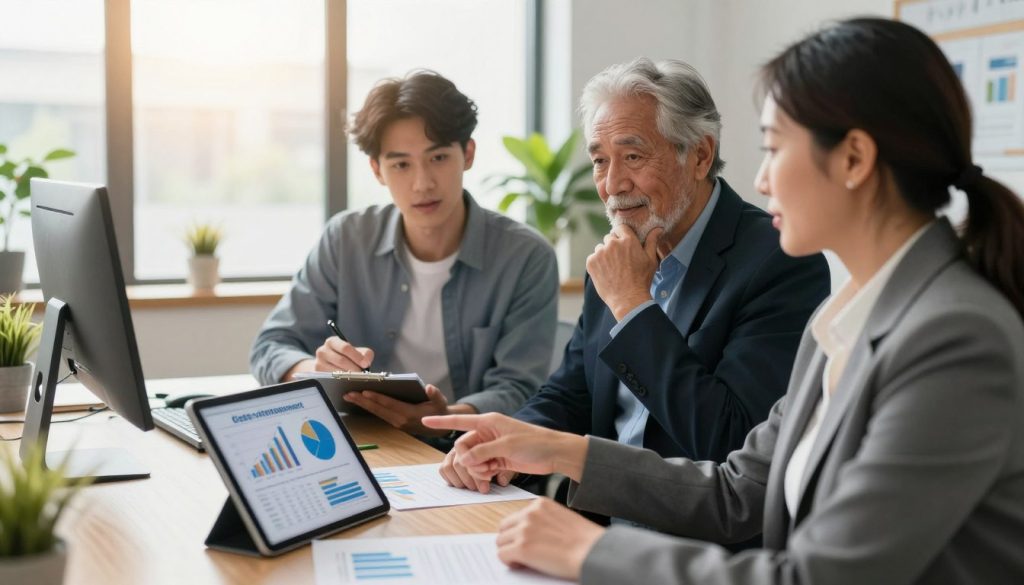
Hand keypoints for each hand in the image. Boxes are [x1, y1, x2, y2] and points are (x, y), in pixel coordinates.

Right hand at [283, 338, 374, 380]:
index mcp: (332, 342)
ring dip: (348, 376)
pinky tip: (349, 383)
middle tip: (363, 375)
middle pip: (341, 360)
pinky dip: (341, 382)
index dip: (357, 356)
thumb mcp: (356, 352)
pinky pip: (330, 379)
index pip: (345, 348)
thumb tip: (367, 361)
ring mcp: (318, 363)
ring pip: (335, 371)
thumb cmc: (347, 357)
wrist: (329, 365)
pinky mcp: (317, 375)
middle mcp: (322, 351)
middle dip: (354, 368)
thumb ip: (365, 354)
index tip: (366, 364)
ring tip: (358, 379)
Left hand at [343, 384, 470, 436]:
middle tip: (348, 393)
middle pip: (378, 409)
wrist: (440, 426)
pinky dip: (369, 407)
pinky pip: (379, 414)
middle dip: (362, 401)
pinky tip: (360, 401)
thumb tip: (429, 387)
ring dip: (362, 405)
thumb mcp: (440, 402)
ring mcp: (396, 423)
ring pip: (376, 413)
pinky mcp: (394, 423)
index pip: (390, 404)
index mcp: (409, 414)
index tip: (364, 391)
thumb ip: (435, 395)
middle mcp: (400, 420)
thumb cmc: (439, 410)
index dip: (377, 397)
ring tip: (349, 396)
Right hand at [422, 413, 587, 482]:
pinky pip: (480, 468)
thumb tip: (464, 458)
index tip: (424, 419)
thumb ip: (483, 452)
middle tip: (482, 470)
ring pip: (470, 460)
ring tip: (490, 474)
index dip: (441, 421)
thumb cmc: (534, 442)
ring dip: (476, 470)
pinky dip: (482, 474)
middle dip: (468, 461)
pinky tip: (493, 477)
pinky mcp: (497, 460)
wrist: (554, 454)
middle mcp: (487, 433)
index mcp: (488, 422)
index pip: (460, 421)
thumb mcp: (507, 445)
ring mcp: (491, 447)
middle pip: (463, 448)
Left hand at [496, 498, 604, 579]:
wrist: (592, 551)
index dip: (519, 531)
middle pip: (504, 527)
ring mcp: (524, 530)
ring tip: (525, 559)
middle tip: (522, 551)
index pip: (516, 516)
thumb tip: (529, 532)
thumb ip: (543, 520)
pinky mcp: (521, 548)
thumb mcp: (562, 518)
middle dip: (510, 540)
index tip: (526, 540)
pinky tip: (523, 564)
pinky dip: (510, 562)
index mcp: (540, 503)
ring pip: (500, 542)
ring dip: (510, 551)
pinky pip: (502, 555)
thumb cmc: (585, 540)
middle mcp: (530, 513)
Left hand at [585, 225, 663, 320]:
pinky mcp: (591, 262)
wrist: (628, 299)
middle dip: (614, 246)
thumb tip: (658, 229)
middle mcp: (613, 243)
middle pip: (610, 238)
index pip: (621, 228)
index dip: (622, 236)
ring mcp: (600, 252)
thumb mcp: (651, 260)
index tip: (624, 245)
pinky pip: (593, 258)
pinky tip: (606, 273)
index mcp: (628, 240)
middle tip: (620, 260)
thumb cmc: (642, 280)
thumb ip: (652, 242)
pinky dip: (597, 264)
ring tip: (613, 268)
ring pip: (600, 248)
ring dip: (605, 254)